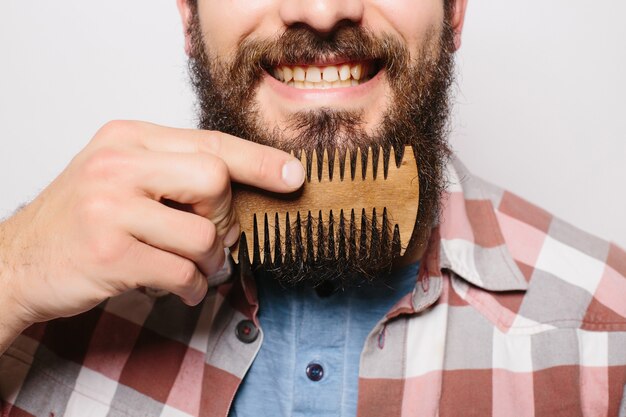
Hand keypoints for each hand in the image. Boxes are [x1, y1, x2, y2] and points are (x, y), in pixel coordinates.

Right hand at [0, 120, 303, 331]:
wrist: (16, 262)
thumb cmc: (79, 222)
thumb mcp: (122, 179)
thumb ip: (176, 175)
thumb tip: (245, 194)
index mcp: (128, 139)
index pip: (211, 143)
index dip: (259, 161)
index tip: (293, 174)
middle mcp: (117, 164)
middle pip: (215, 181)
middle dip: (222, 218)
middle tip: (205, 237)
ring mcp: (109, 207)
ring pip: (203, 234)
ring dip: (208, 262)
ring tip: (189, 269)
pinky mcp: (108, 253)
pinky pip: (183, 272)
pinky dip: (191, 287)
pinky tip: (177, 288)